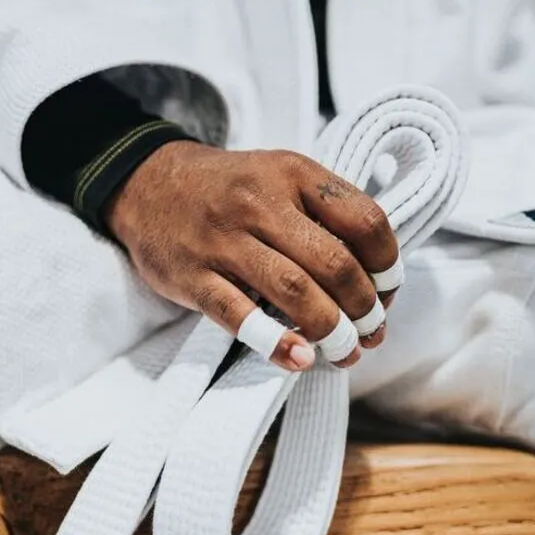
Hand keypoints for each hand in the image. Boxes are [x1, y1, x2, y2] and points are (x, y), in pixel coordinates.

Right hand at [104, 140, 399, 371]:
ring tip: (345, 352)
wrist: (146, 184)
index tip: (388, 292)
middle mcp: (260, 203)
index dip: (387, 264)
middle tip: (372, 333)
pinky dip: (275, 342)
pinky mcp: (193, 278)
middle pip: (334, 262)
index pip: (364, 220)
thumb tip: (373, 276)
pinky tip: (300, 360)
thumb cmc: (227, 190)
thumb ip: (322, 212)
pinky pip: (239, 316)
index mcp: (293, 174)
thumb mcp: (278, 176)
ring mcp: (223, 241)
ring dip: (330, 329)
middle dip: (364, 308)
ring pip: (293, 290)